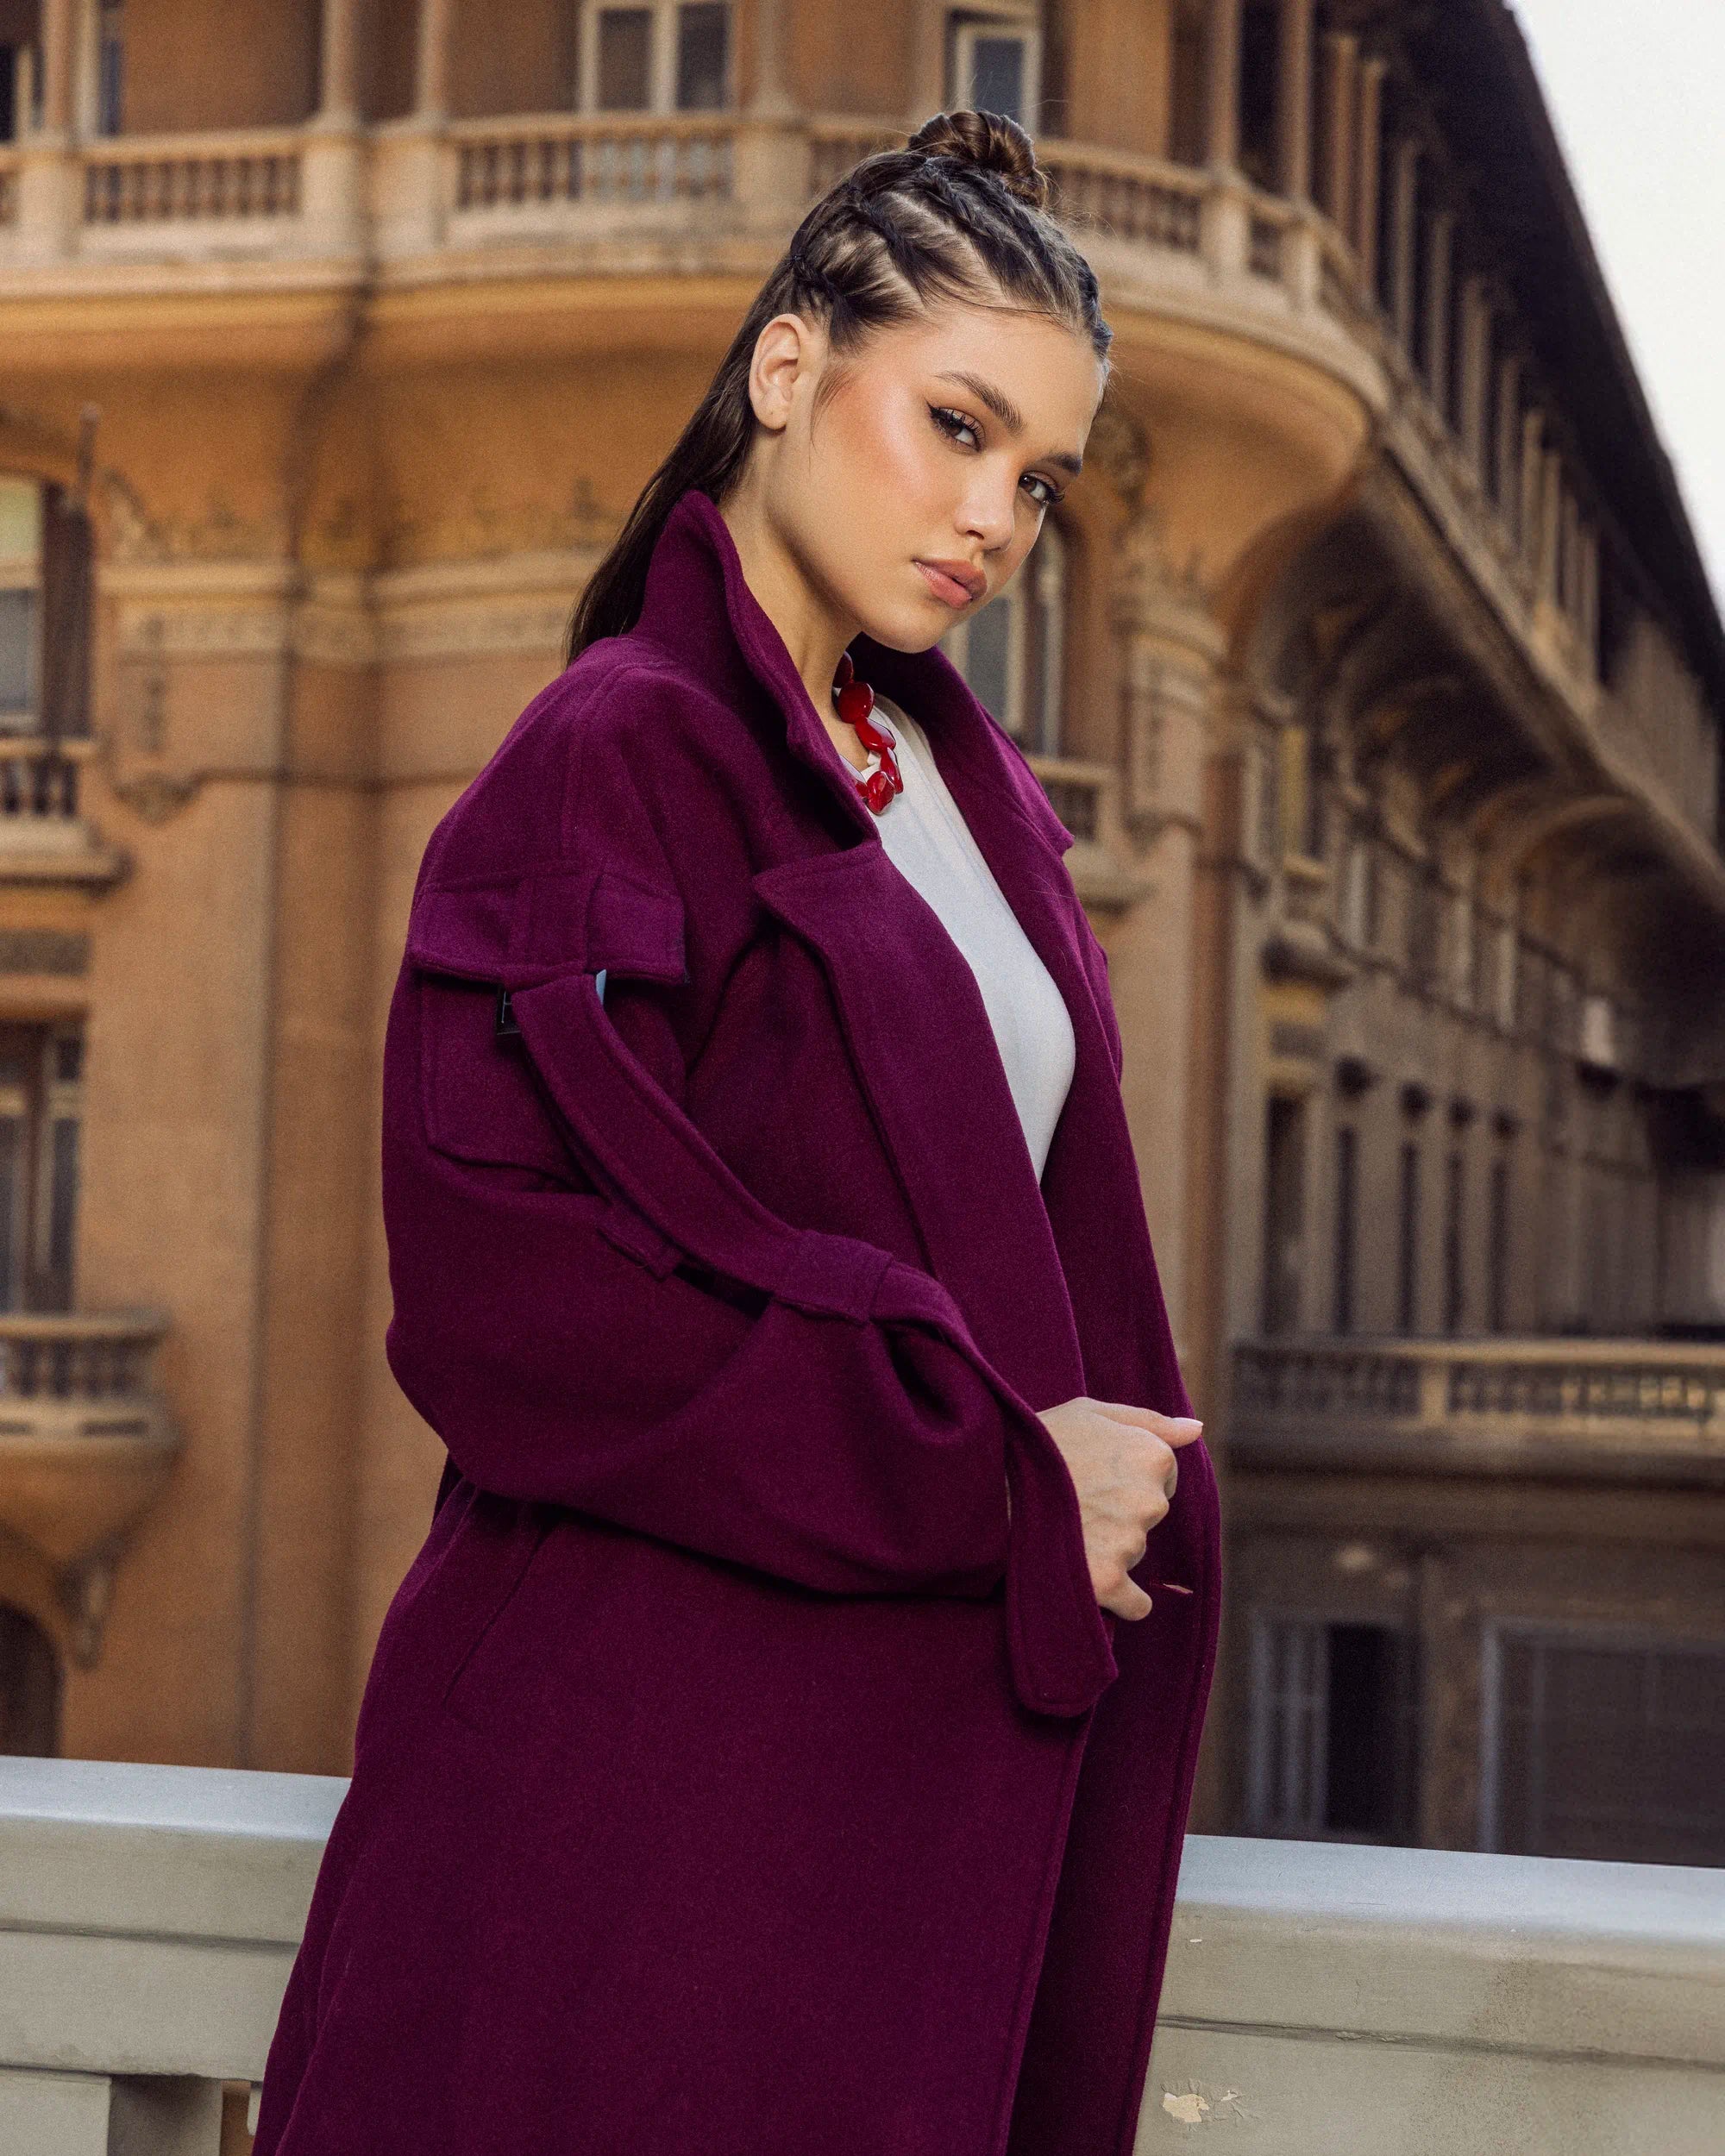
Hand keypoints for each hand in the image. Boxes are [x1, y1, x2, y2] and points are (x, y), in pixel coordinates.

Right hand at [1034, 1395, 1203, 1619]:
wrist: (983, 1483)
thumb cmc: (1035, 1441)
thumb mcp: (1089, 1412)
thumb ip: (1150, 1421)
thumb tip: (1196, 1429)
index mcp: (1152, 1456)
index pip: (1161, 1475)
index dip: (1125, 1474)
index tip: (1093, 1473)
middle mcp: (1150, 1501)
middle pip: (1147, 1516)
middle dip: (1119, 1511)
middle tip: (1073, 1501)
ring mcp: (1129, 1543)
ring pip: (1133, 1553)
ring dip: (1108, 1547)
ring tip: (1062, 1528)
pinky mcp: (1106, 1582)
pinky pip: (1134, 1603)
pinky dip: (1120, 1599)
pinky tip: (1091, 1579)